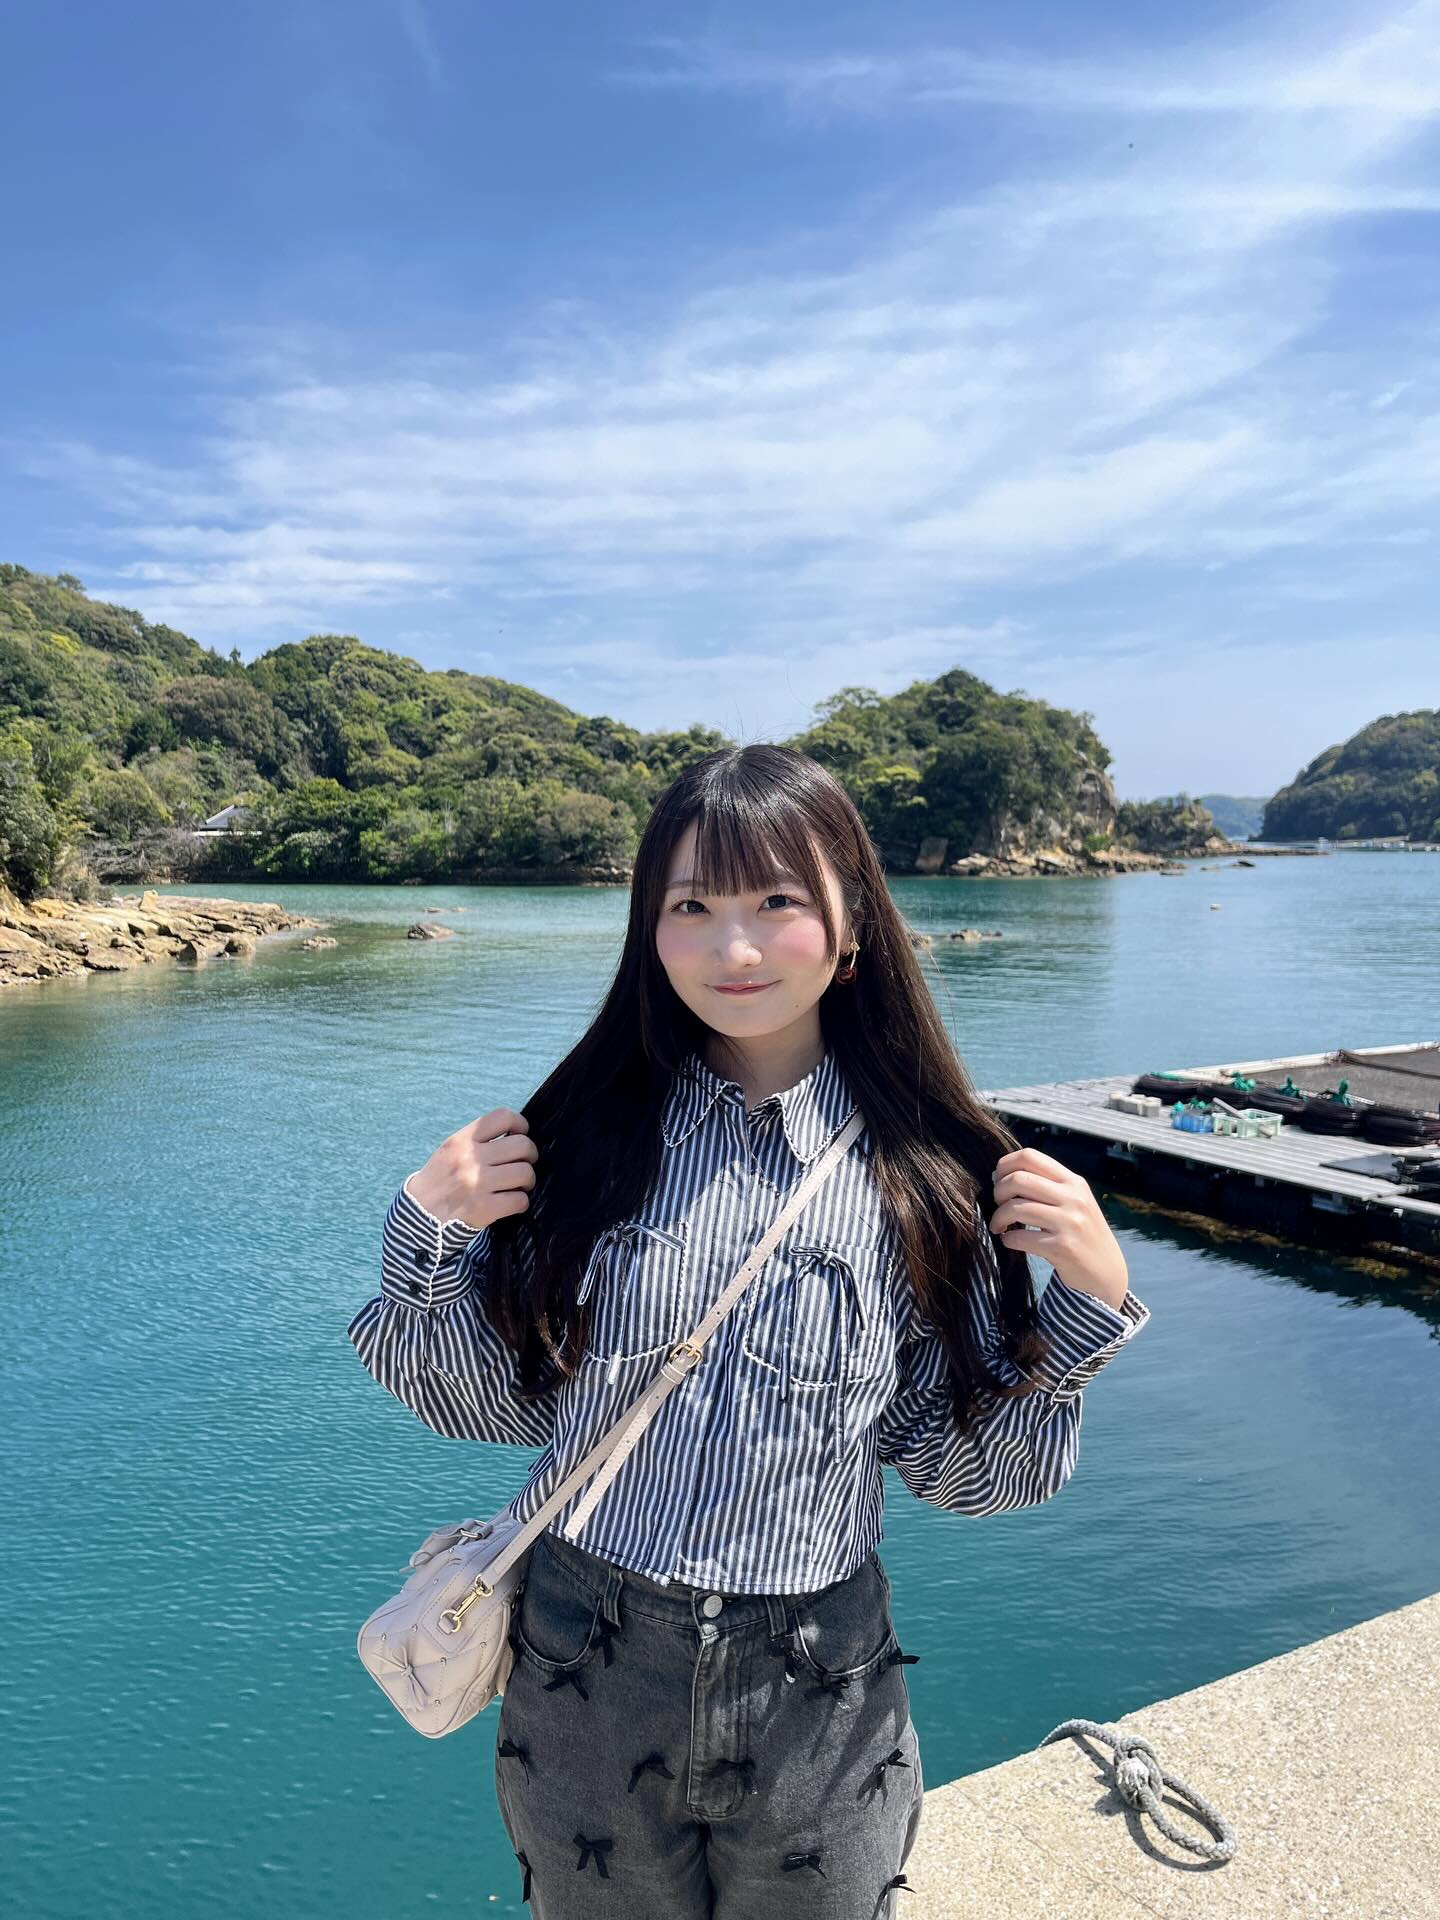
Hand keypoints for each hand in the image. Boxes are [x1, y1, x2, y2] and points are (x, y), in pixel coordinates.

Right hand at [407, 1108, 537, 1229]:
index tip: (519, 1135)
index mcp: (461, 1140)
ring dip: (527, 1180)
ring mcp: (478, 1184)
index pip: (503, 1117)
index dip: (520, 1124)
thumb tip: (517, 1133)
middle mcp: (470, 1159)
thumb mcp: (450, 1151)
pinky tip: (510, 1202)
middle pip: (522, 1145)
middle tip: (522, 1164)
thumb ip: (478, 1140)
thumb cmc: (440, 1181)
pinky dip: (520, 1202)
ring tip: (518, 1185)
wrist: (418, 1217)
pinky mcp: (484, 1208)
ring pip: (525, 1172)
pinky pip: (520, 1200)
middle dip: (529, 1155)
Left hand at [990, 1147, 1128, 1311]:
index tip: (998, 1181)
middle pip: (1018, 1179)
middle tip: (998, 1205)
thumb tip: (1001, 1175)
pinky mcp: (1062, 1247)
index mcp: (1073, 1182)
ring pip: (1015, 1208)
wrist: (1107, 1273)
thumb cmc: (1082, 1234)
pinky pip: (1019, 1237)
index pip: (1029, 1156)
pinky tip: (1010, 1241)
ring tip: (999, 1226)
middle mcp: (1073, 1198)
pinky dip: (1008, 1239)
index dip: (1005, 1165)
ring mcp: (1069, 1222)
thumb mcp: (1074, 1202)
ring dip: (998, 1218)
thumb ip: (1047, 1186)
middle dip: (998, 1192)